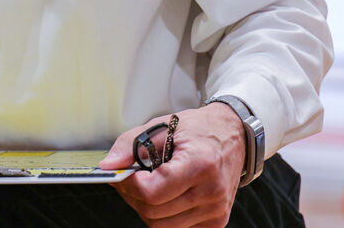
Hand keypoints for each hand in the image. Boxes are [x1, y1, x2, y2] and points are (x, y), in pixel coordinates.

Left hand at [98, 103, 246, 226]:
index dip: (130, 185)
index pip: (152, 192)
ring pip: (162, 226)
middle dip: (134, 196)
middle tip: (131, 179)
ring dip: (147, 208)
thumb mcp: (162, 126)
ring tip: (151, 185)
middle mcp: (212, 192)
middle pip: (153, 213)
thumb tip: (108, 166)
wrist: (234, 137)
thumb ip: (130, 145)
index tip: (123, 174)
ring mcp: (216, 211)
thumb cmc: (200, 130)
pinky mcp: (216, 222)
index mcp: (200, 164)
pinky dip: (165, 215)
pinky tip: (168, 195)